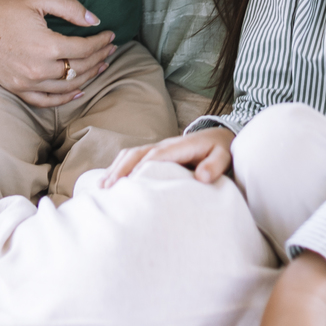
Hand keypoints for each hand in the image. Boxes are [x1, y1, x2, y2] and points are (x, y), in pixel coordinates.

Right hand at [0, 0, 113, 105]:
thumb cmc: (3, 5)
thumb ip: (69, 8)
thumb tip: (95, 21)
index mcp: (46, 46)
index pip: (85, 49)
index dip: (101, 42)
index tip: (111, 34)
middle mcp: (38, 69)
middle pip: (79, 69)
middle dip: (99, 58)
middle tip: (111, 48)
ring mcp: (26, 83)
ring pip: (67, 87)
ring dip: (88, 77)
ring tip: (101, 65)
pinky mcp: (16, 89)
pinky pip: (46, 101)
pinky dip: (64, 98)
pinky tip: (77, 90)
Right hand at [100, 127, 233, 186]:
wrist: (218, 136)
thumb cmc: (219, 150)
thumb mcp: (223, 156)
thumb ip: (214, 166)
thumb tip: (201, 177)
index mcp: (179, 146)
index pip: (156, 156)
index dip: (142, 169)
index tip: (129, 185)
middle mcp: (164, 145)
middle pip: (137, 154)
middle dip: (121, 170)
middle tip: (107, 189)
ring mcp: (158, 148)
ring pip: (131, 155)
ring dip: (116, 169)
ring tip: (102, 187)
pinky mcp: (155, 154)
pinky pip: (133, 157)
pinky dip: (118, 167)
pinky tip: (109, 181)